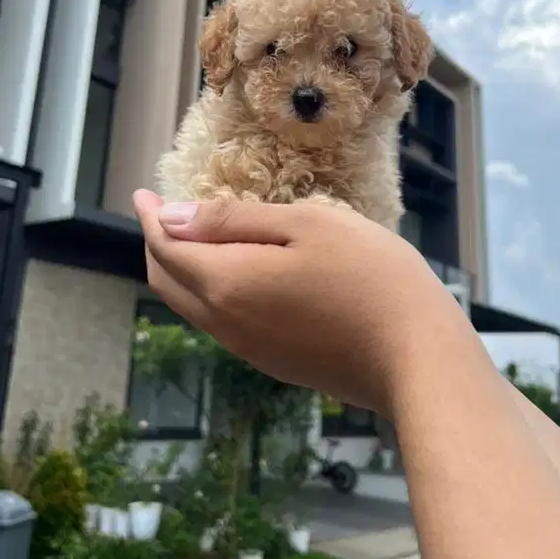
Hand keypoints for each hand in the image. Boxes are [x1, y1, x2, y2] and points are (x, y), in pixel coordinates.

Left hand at [132, 190, 459, 416]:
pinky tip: (235, 272)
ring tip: (195, 238)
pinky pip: (220, 324)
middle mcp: (226, 324)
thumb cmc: (368, 276)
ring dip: (182, 271)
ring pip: (192, 307)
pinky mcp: (274, 364)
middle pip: (169, 283)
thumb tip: (172, 218)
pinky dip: (208, 292)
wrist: (416, 357)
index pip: (165, 248)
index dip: (149, 217)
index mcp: (226, 284)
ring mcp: (249, 350)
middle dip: (157, 245)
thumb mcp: (305, 225)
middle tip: (162, 214)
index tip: (143, 193)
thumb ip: (234, 221)